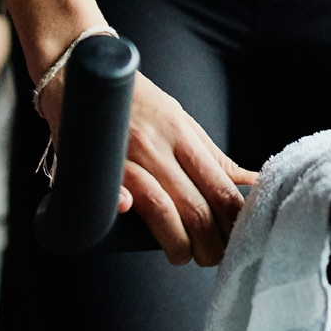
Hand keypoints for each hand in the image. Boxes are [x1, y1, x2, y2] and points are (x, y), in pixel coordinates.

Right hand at [39, 67, 257, 266]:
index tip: (239, 238)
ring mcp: (126, 156)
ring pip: (162, 209)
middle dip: (210, 244)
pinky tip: (134, 224)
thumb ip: (209, 152)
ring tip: (183, 255)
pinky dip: (124, 210)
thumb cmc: (134, 100)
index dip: (233, 220)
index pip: (219, 186)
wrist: (82, 73)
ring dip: (178, 244)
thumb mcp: (178, 117)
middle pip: (195, 206)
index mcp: (181, 133)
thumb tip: (248, 180)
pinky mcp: (98, 165)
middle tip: (212, 257)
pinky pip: (115, 192)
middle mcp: (156, 145)